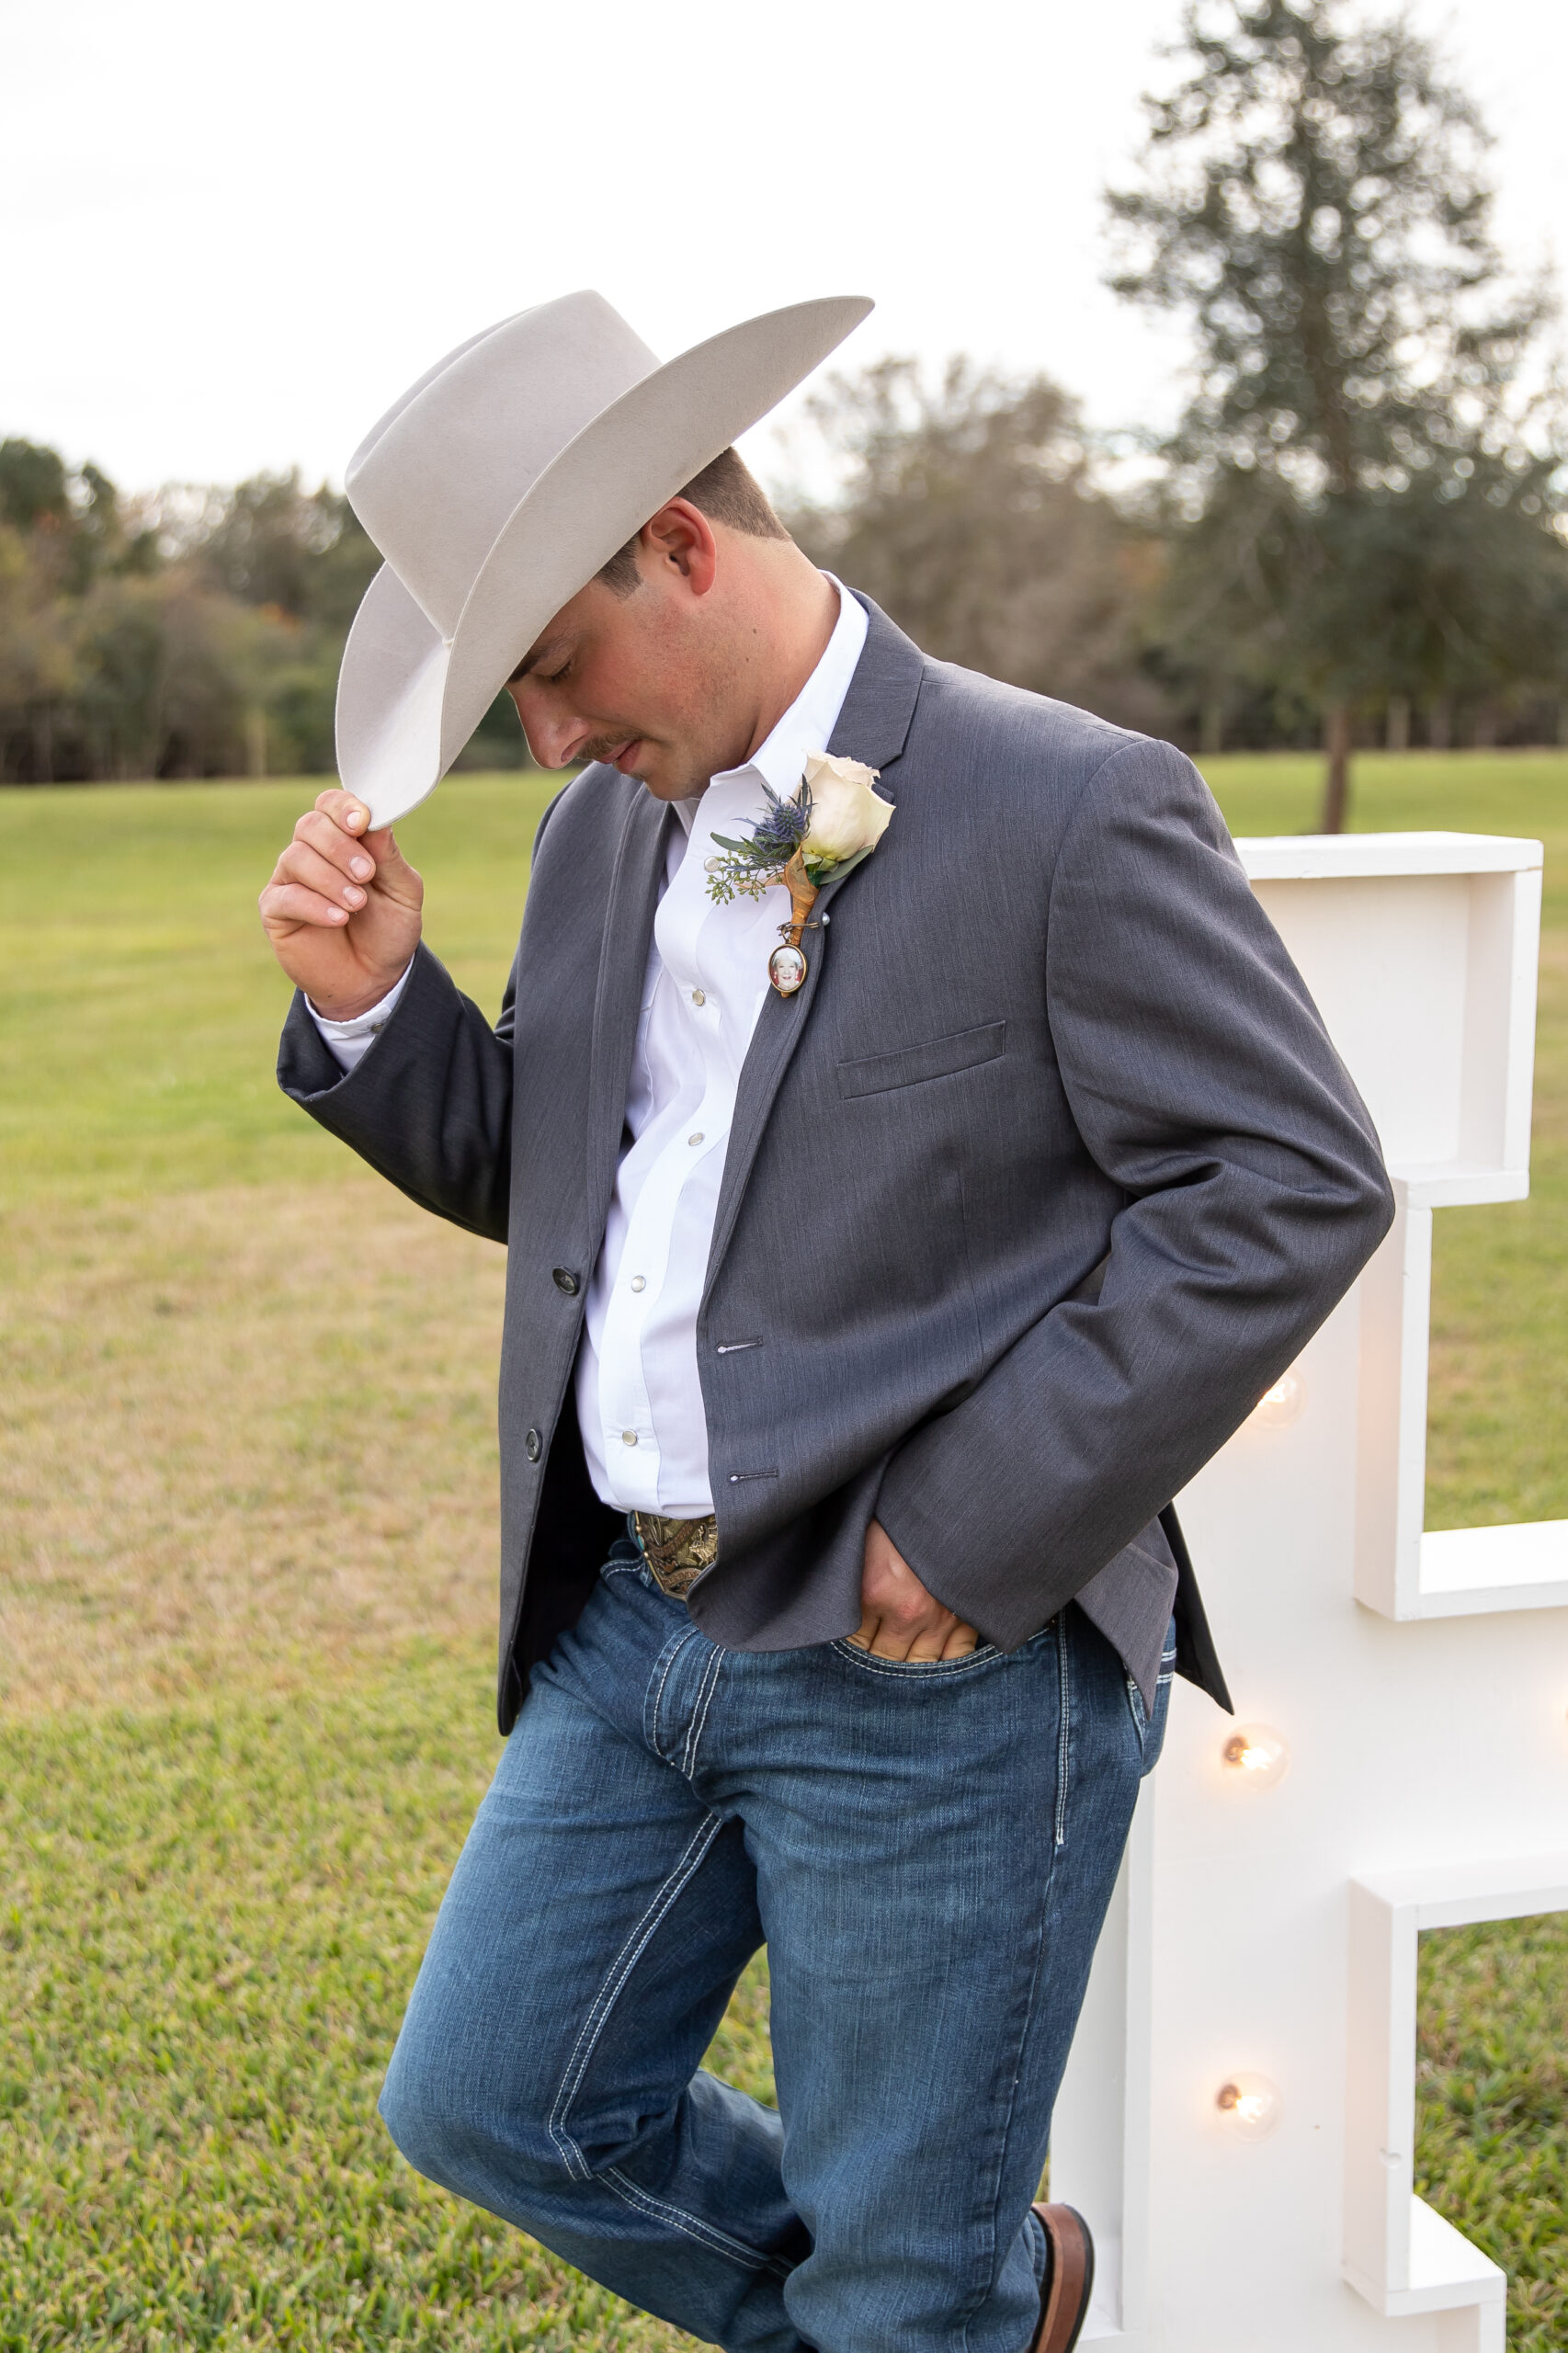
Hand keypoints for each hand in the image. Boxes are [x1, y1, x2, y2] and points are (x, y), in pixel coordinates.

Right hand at [259, 789, 423, 1018]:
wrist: (374, 979)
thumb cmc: (388, 930)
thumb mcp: (403, 893)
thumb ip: (389, 857)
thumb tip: (376, 820)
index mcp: (344, 839)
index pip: (331, 805)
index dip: (343, 807)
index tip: (361, 822)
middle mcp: (312, 853)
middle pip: (310, 826)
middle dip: (340, 847)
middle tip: (366, 874)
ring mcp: (290, 880)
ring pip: (296, 858)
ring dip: (331, 879)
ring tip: (357, 904)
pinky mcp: (276, 911)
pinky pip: (286, 896)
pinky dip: (315, 905)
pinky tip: (339, 918)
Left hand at [850, 1520, 980, 1660]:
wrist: (953, 1501)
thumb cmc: (901, 1516)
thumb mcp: (866, 1538)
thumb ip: (854, 1574)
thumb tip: (840, 1599)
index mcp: (874, 1591)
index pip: (855, 1640)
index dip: (853, 1642)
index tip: (855, 1638)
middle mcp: (906, 1611)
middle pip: (885, 1658)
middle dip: (878, 1658)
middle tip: (876, 1652)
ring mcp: (940, 1617)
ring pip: (919, 1664)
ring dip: (908, 1664)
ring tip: (903, 1658)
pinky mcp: (966, 1615)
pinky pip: (957, 1654)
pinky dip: (945, 1660)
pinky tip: (935, 1658)